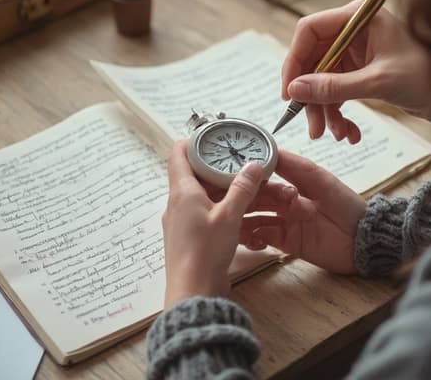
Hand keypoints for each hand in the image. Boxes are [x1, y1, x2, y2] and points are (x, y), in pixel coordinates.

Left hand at [163, 140, 263, 308]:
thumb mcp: (230, 216)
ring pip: (198, 194)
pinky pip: (201, 212)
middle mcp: (176, 204)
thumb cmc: (206, 253)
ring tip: (241, 184)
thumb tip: (254, 165)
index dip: (193, 140)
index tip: (213, 137)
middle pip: (191, 172)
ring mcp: (180, 221)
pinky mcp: (188, 237)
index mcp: (182, 192)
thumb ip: (243, 188)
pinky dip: (217, 206)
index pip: (178, 153)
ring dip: (218, 187)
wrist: (193, 293)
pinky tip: (235, 211)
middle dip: (214, 165)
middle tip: (236, 160)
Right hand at [240, 150, 365, 273]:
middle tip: (225, 199)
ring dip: (242, 219)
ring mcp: (285, 223)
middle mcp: (286, 202)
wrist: (365, 240)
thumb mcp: (321, 181)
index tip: (230, 173)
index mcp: (294, 183)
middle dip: (242, 198)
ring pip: (255, 218)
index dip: (248, 176)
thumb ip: (295, 167)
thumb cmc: (347, 205)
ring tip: (229, 220)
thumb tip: (269, 150)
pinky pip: (263, 238)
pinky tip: (247, 237)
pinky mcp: (287, 243)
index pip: (264, 177)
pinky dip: (253, 237)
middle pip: (256, 198)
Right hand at [281, 0, 430, 141]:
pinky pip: (338, 92)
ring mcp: (357, 53)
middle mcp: (354, 31)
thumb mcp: (378, 82)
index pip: (309, 31)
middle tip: (312, 126)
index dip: (294, 61)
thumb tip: (295, 90)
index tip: (290, 93)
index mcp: (358, 17)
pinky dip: (340, 113)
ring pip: (323, 81)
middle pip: (313, 60)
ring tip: (335, 135)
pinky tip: (350, 133)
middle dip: (312, 96)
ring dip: (325, 110)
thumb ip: (334, 86)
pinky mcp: (362, 72)